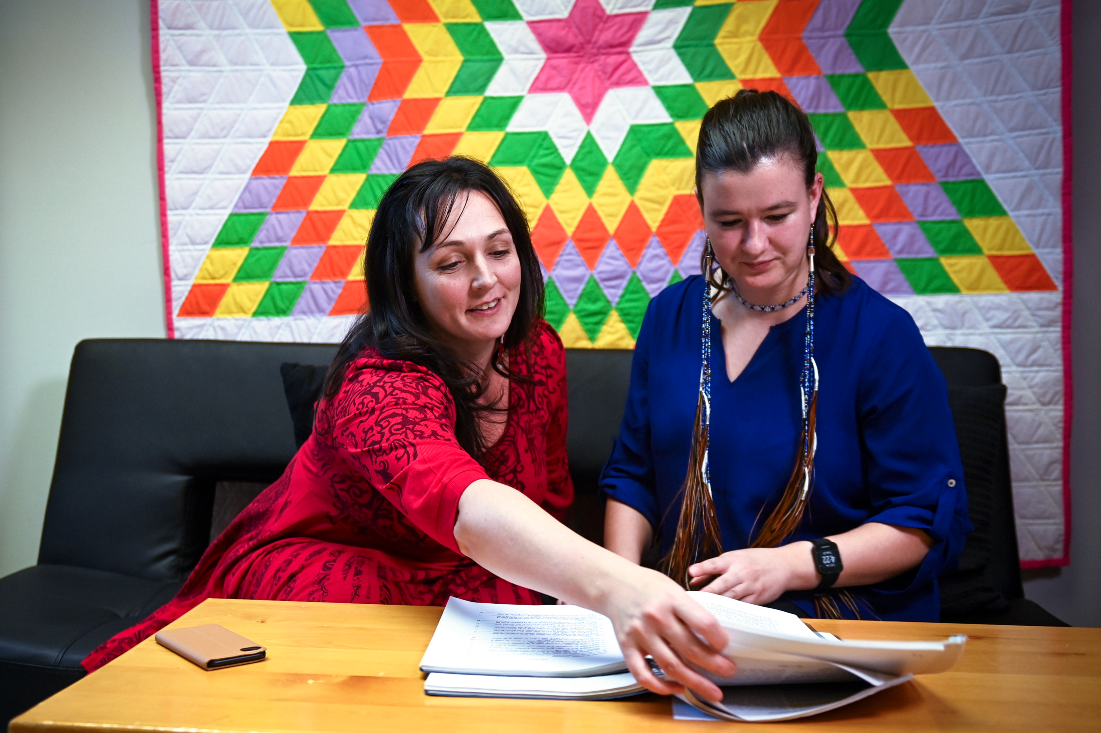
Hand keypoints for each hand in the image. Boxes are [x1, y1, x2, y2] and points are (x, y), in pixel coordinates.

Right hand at [600, 565, 735, 701]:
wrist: (612, 583)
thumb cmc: (647, 585)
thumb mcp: (673, 588)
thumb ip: (690, 610)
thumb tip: (715, 637)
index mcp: (672, 599)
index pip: (704, 623)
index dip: (720, 639)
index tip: (726, 646)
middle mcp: (656, 617)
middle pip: (691, 649)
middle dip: (715, 665)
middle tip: (729, 672)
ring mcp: (640, 633)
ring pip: (671, 666)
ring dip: (695, 682)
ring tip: (713, 691)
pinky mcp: (627, 646)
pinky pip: (643, 674)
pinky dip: (661, 687)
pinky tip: (677, 687)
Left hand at [688, 546, 804, 604]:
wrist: (784, 566)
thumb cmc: (754, 560)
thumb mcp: (734, 558)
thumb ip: (713, 569)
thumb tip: (692, 579)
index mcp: (733, 560)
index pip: (716, 564)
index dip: (703, 568)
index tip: (691, 572)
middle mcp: (741, 573)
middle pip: (723, 584)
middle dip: (709, 591)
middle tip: (695, 599)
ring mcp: (750, 587)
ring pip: (732, 597)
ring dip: (718, 604)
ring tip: (702, 611)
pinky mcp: (757, 599)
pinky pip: (742, 607)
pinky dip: (731, 612)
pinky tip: (720, 617)